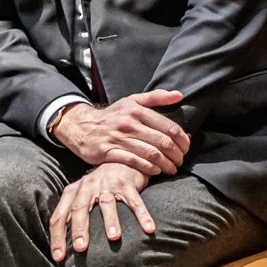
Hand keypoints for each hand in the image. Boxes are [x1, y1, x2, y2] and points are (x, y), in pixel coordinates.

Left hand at [49, 163, 155, 261]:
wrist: (119, 159)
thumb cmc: (98, 186)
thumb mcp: (80, 197)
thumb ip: (72, 216)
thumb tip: (64, 247)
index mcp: (72, 193)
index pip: (59, 217)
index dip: (57, 237)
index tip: (58, 258)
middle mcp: (87, 187)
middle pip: (79, 209)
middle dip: (79, 229)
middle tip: (80, 248)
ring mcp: (107, 184)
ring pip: (107, 203)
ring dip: (110, 220)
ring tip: (113, 238)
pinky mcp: (127, 183)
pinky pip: (135, 201)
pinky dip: (142, 215)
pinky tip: (149, 229)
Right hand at [52, 88, 190, 173]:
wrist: (81, 126)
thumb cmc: (112, 116)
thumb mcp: (131, 101)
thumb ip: (156, 97)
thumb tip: (179, 95)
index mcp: (137, 110)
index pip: (168, 127)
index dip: (182, 140)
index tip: (186, 148)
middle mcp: (128, 123)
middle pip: (162, 142)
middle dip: (176, 154)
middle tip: (180, 161)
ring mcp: (117, 138)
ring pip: (150, 154)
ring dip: (165, 164)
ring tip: (171, 169)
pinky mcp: (107, 152)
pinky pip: (133, 161)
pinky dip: (148, 168)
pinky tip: (155, 171)